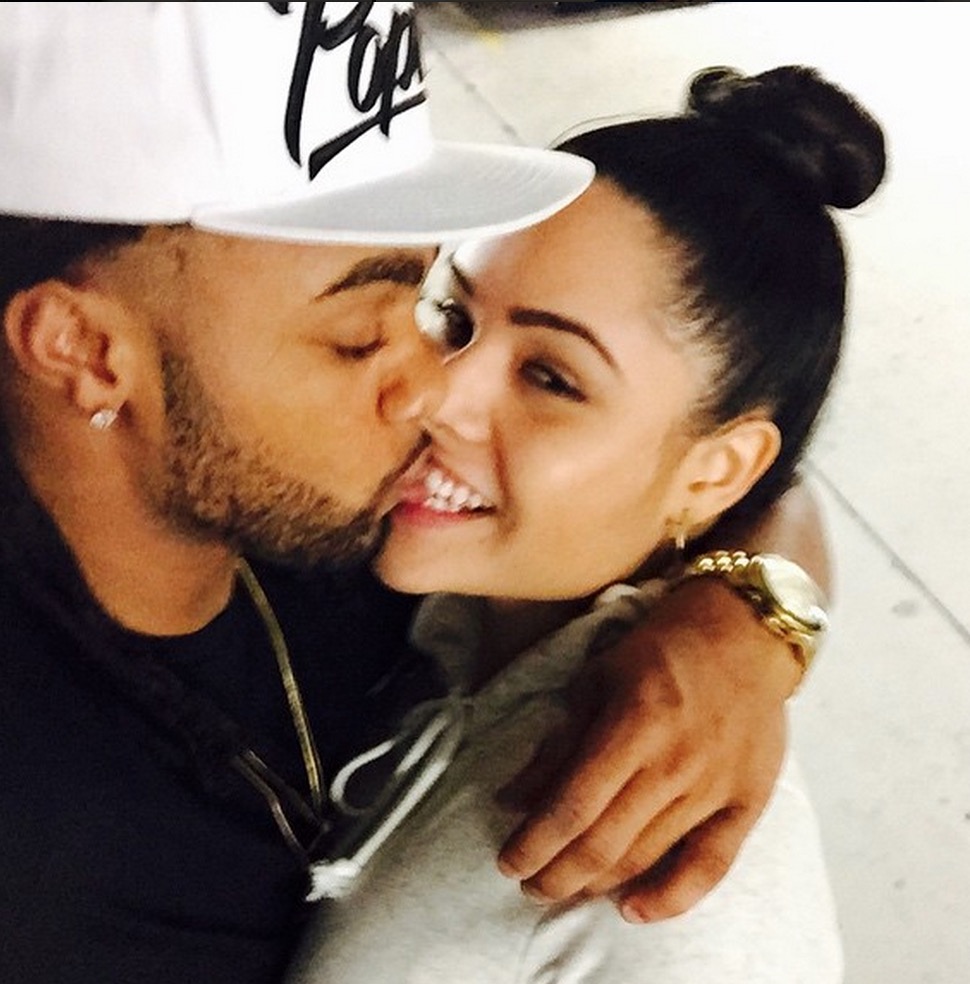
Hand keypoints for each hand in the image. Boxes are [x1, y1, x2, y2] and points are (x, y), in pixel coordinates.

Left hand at [496, 576, 799, 921]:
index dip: (535, 843)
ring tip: (565, 890)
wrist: (746, 630)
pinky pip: (711, 866)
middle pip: (605, 842)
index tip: (508, 862)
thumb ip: (559, 740)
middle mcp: (675, 763)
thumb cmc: (662, 646)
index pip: (572, 805)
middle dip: (557, 874)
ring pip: (647, 857)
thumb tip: (513, 797)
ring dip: (598, 884)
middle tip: (529, 885)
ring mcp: (715, 787)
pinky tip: (633, 911)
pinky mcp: (748, 801)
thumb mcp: (597, 676)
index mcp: (634, 724)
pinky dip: (672, 897)